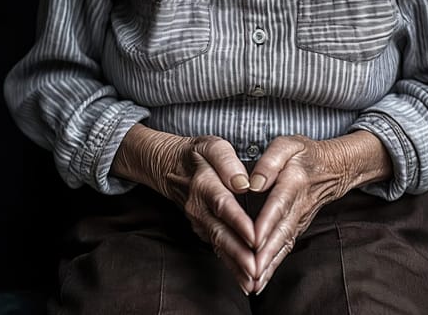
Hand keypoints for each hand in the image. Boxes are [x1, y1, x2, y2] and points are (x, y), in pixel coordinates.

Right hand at [111, 124, 255, 293]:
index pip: (223, 205)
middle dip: (238, 253)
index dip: (239, 222)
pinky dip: (230, 265)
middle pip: (220, 232)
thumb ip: (227, 162)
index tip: (255, 236)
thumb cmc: (198, 155)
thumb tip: (242, 183)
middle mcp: (199, 208)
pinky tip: (244, 280)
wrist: (171, 168)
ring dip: (235, 264)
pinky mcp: (203, 230)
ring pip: (218, 245)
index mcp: (204, 184)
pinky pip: (217, 248)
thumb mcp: (212, 146)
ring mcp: (199, 222)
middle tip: (256, 270)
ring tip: (252, 281)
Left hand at [249, 131, 391, 293]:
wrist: (334, 168)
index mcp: (293, 182)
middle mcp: (298, 206)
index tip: (254, 240)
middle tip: (250, 273)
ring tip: (252, 285)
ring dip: (269, 266)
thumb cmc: (305, 154)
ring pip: (283, 245)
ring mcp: (299, 220)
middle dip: (266, 255)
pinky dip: (273, 267)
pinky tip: (259, 282)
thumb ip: (271, 160)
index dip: (267, 223)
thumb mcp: (288, 145)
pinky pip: (285, 249)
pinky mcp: (297, 228)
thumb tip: (254, 183)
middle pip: (281, 232)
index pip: (279, 205)